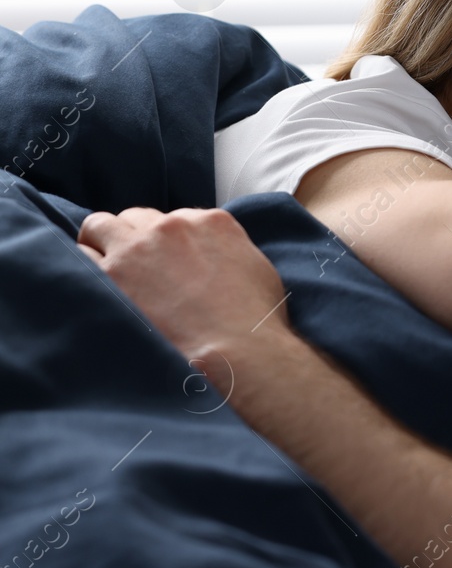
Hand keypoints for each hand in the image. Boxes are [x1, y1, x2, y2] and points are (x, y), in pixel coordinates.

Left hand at [77, 207, 291, 369]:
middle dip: (133, 238)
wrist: (238, 350)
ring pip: (99, 226)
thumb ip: (227, 250)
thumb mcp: (256, 269)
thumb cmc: (255, 320)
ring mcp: (138, 248)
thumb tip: (212, 257)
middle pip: (134, 217)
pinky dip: (84, 266)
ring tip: (108, 272)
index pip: (173, 218)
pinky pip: (79, 255)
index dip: (167, 241)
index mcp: (210, 221)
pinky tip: (93, 285)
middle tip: (136, 269)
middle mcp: (172, 226)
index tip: (167, 262)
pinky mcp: (112, 274)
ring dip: (102, 244)